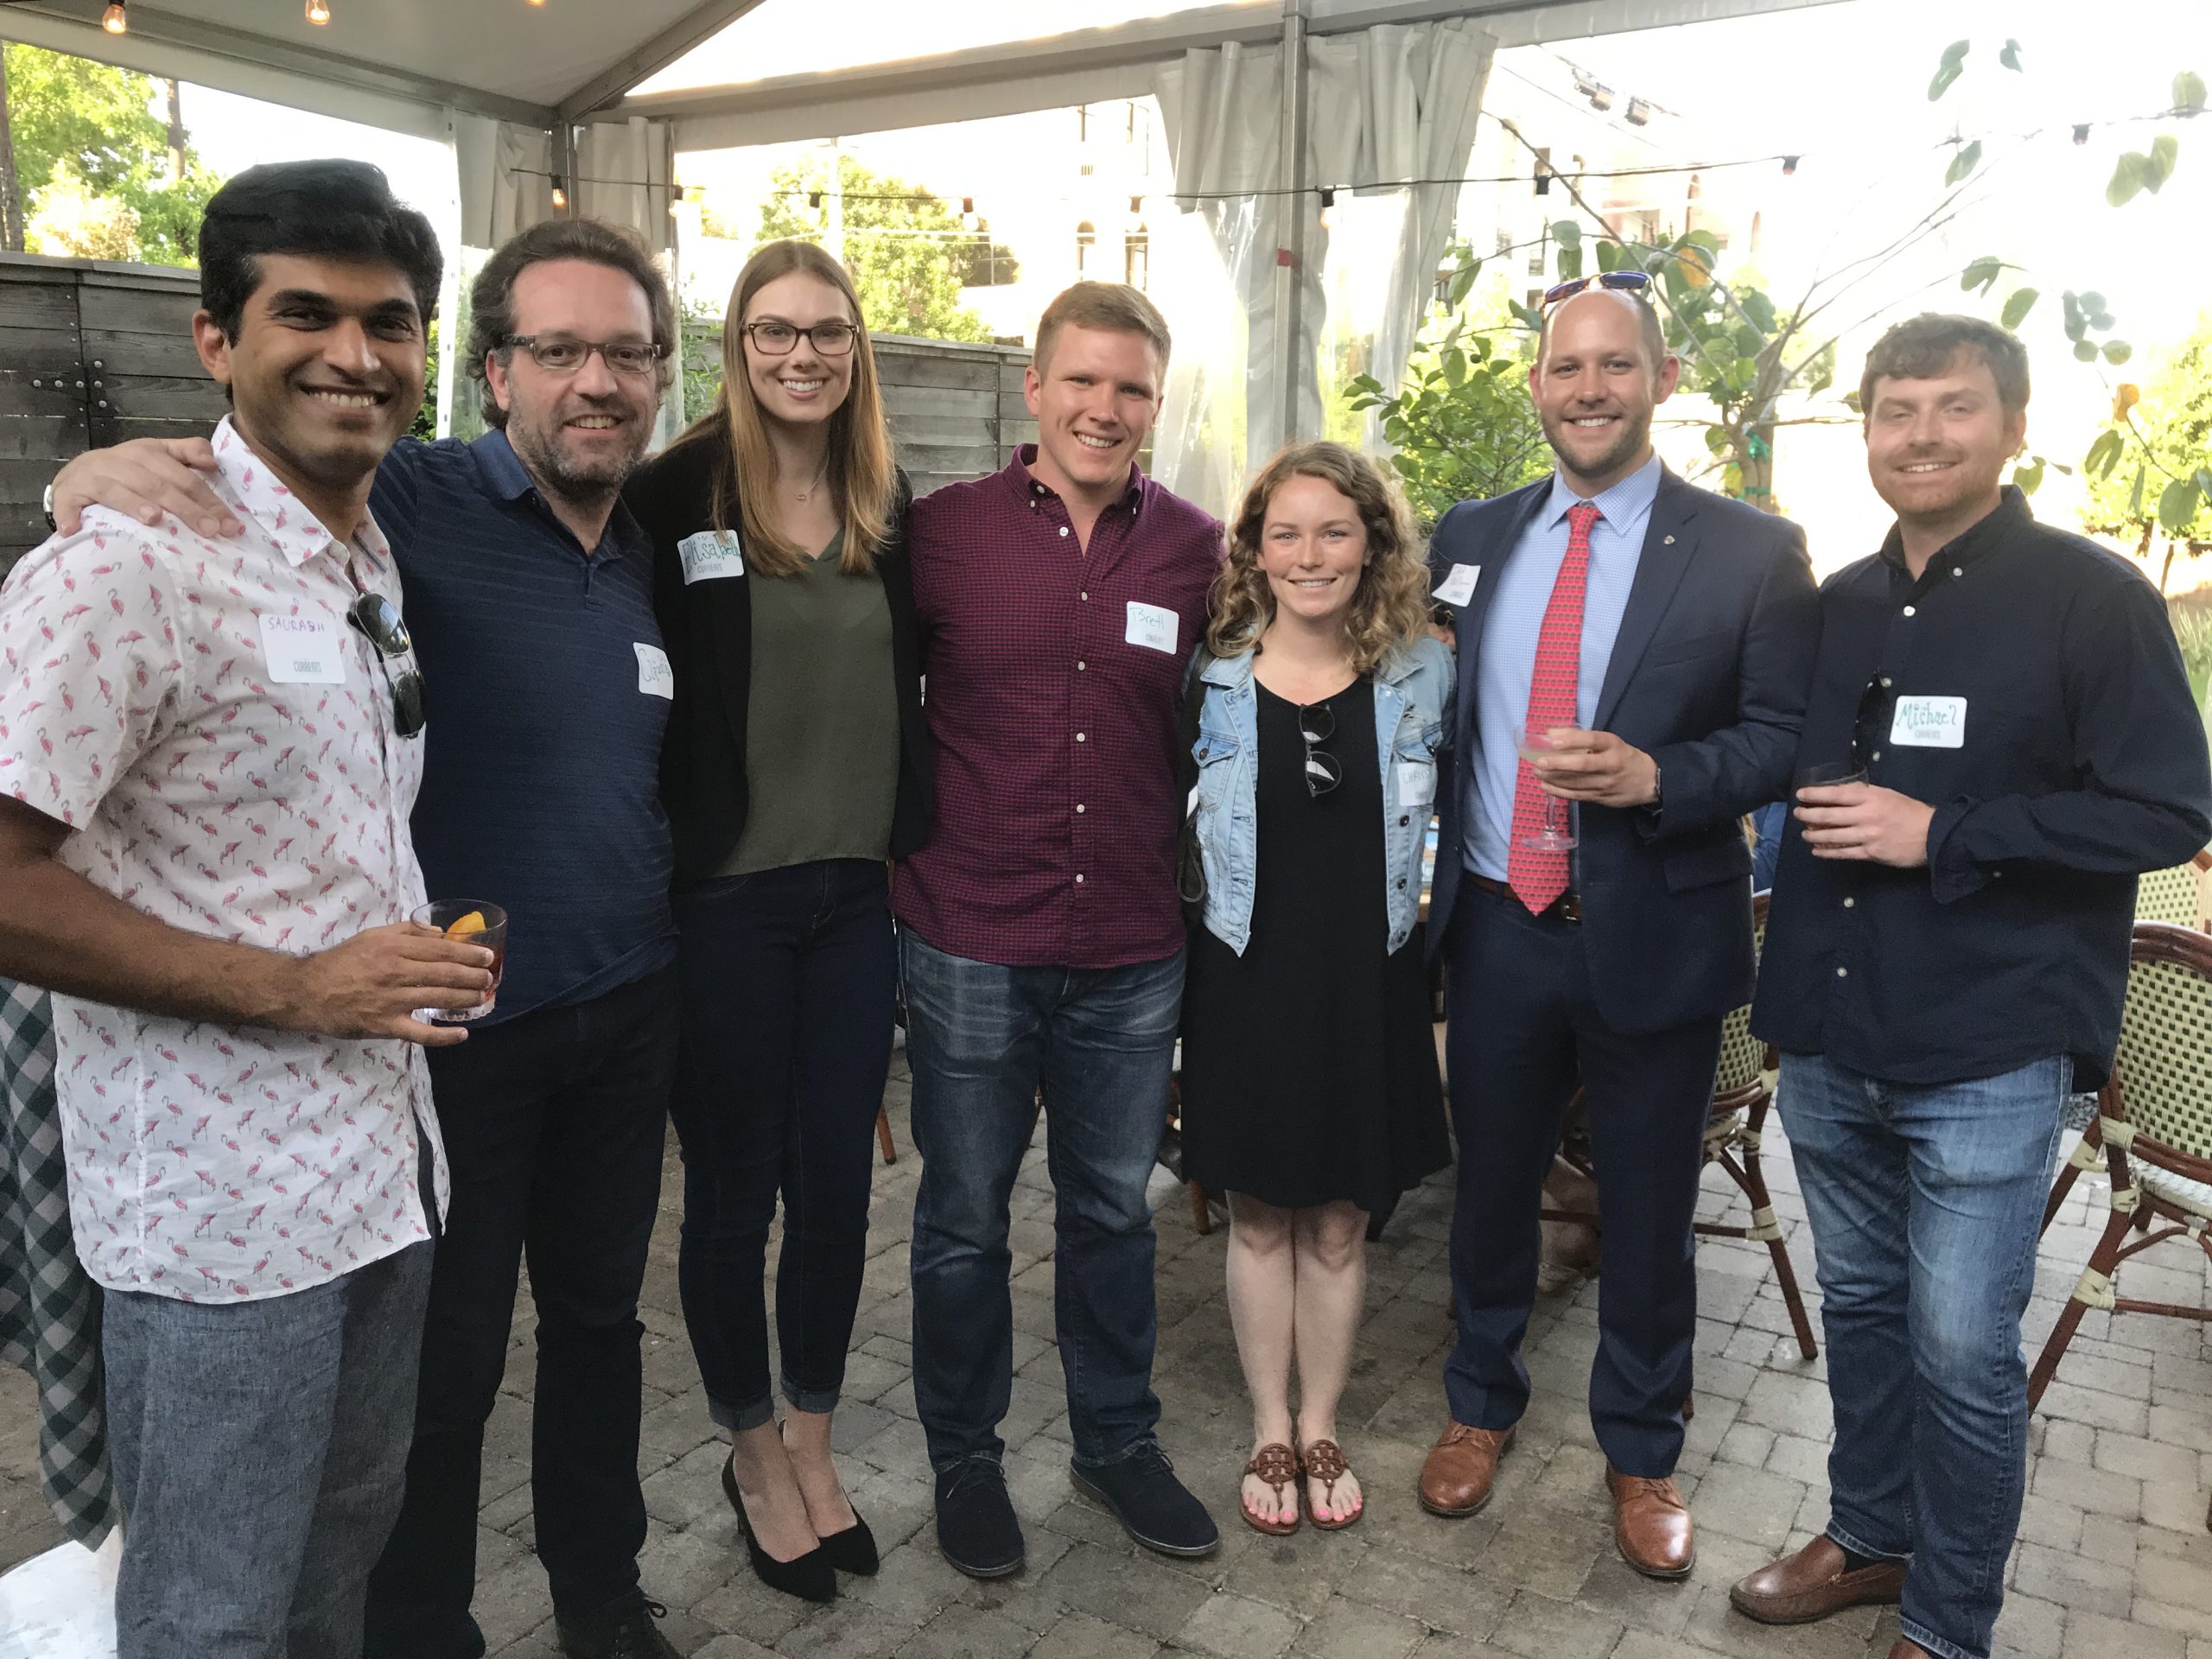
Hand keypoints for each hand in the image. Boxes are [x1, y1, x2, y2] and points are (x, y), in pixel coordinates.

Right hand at [53, 437, 238, 539]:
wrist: (76, 474)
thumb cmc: (127, 471)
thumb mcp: (158, 456)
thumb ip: (187, 453)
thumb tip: (213, 461)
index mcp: (147, 453)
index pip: (184, 477)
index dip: (209, 500)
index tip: (230, 524)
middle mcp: (121, 461)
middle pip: (157, 485)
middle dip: (186, 507)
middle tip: (209, 530)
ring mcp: (93, 477)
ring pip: (116, 490)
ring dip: (133, 504)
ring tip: (153, 519)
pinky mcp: (68, 492)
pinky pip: (68, 503)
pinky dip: (70, 515)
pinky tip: (74, 529)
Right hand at [273, 922, 495, 1046]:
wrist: (307, 991)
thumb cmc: (342, 961)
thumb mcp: (372, 936)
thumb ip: (407, 932)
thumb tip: (440, 934)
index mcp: (393, 948)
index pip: (440, 950)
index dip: (468, 954)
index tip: (486, 957)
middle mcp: (395, 972)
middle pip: (445, 974)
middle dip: (473, 977)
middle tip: (489, 979)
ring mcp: (391, 1001)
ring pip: (438, 1000)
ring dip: (466, 1000)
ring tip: (482, 999)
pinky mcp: (385, 1026)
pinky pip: (420, 1034)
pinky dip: (443, 1036)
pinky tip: (462, 1035)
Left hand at [1526, 727, 1658, 807]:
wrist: (1647, 782)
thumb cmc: (1623, 756)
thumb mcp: (1609, 742)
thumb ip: (1582, 738)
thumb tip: (1550, 734)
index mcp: (1613, 745)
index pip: (1592, 740)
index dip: (1572, 740)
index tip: (1552, 741)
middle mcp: (1610, 764)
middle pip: (1582, 765)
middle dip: (1558, 764)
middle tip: (1540, 762)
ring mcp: (1605, 783)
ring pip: (1576, 782)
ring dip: (1553, 778)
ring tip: (1537, 772)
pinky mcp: (1600, 798)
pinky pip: (1575, 795)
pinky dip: (1558, 791)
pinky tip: (1545, 786)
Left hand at [1794, 783, 1935, 866]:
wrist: (1933, 835)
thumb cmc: (1910, 812)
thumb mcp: (1888, 795)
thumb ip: (1865, 794)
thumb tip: (1841, 794)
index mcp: (1871, 798)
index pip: (1836, 794)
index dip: (1815, 794)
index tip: (1801, 795)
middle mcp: (1866, 815)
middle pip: (1828, 815)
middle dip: (1808, 815)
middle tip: (1797, 814)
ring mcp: (1867, 836)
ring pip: (1832, 836)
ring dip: (1814, 835)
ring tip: (1804, 834)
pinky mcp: (1871, 853)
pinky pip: (1843, 853)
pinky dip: (1827, 851)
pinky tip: (1817, 850)